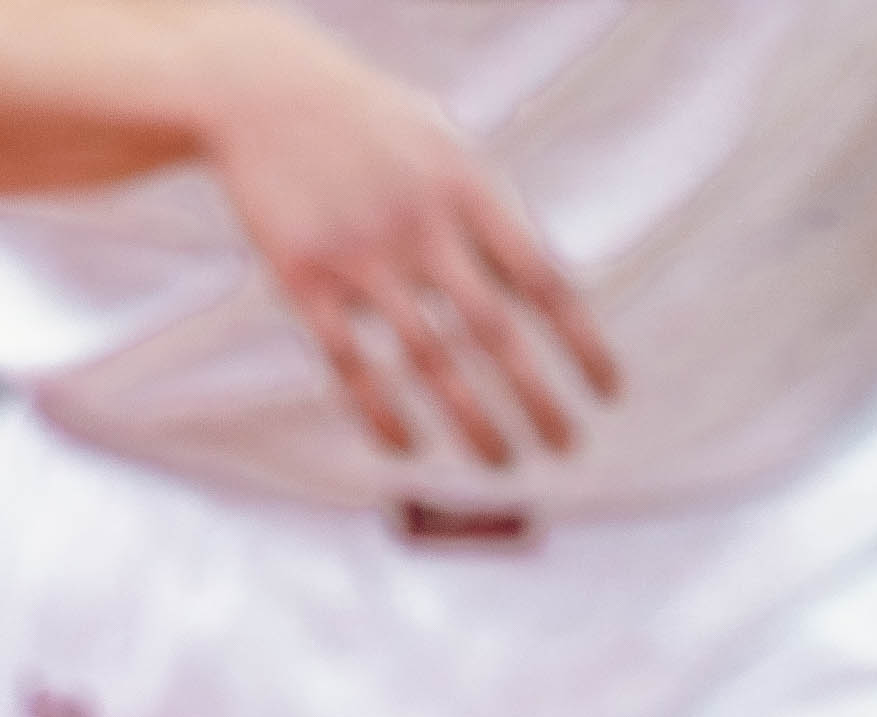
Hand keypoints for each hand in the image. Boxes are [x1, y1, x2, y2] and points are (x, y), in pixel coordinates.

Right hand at [183, 8, 618, 468]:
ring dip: (473, 420)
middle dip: (537, 397)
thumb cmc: (371, 127)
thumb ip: (488, 216)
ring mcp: (362, 257)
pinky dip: (383, 412)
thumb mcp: (445, 148)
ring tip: (503, 462)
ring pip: (429, 359)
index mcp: (469, 191)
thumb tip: (539, 290)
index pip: (543, 280)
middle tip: (567, 447)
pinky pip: (352, 363)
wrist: (268, 95)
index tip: (608, 393)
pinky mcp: (304, 280)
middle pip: (494, 331)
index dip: (580, 343)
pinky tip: (409, 446)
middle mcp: (423, 227)